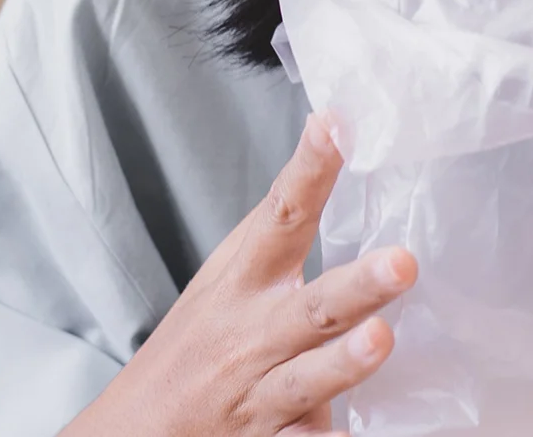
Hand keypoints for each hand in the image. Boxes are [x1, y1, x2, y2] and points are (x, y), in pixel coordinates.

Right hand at [63, 113, 416, 436]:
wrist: (131, 432)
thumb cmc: (193, 348)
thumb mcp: (226, 279)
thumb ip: (279, 235)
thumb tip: (334, 148)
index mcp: (244, 283)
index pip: (280, 216)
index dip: (310, 171)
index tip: (335, 126)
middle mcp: (251, 335)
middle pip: (310, 308)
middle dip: (355, 287)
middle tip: (401, 262)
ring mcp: (257, 393)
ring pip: (306, 378)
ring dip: (343, 362)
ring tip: (380, 339)